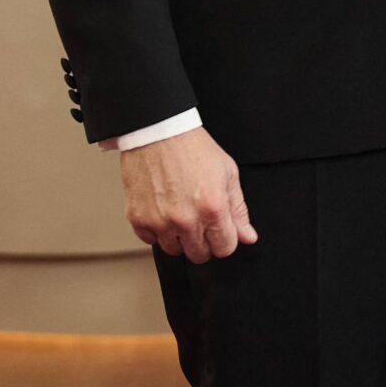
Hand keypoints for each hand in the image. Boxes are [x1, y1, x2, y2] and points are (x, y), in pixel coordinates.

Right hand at [119, 126, 256, 262]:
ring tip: (179, 212)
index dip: (225, 240)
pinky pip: (150, 240)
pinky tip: (162, 210)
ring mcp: (160, 221)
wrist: (157, 131)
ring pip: (174, 250)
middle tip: (198, 219)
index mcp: (212, 208)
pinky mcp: (138, 218)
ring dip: (178, 237)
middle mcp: (186, 219)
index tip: (219, 230)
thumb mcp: (227, 173)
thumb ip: (238, 210)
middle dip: (203, 241)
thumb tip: (247, 236)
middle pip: (199, 255)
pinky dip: (156, 230)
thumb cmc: (192, 148)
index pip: (225, 248)